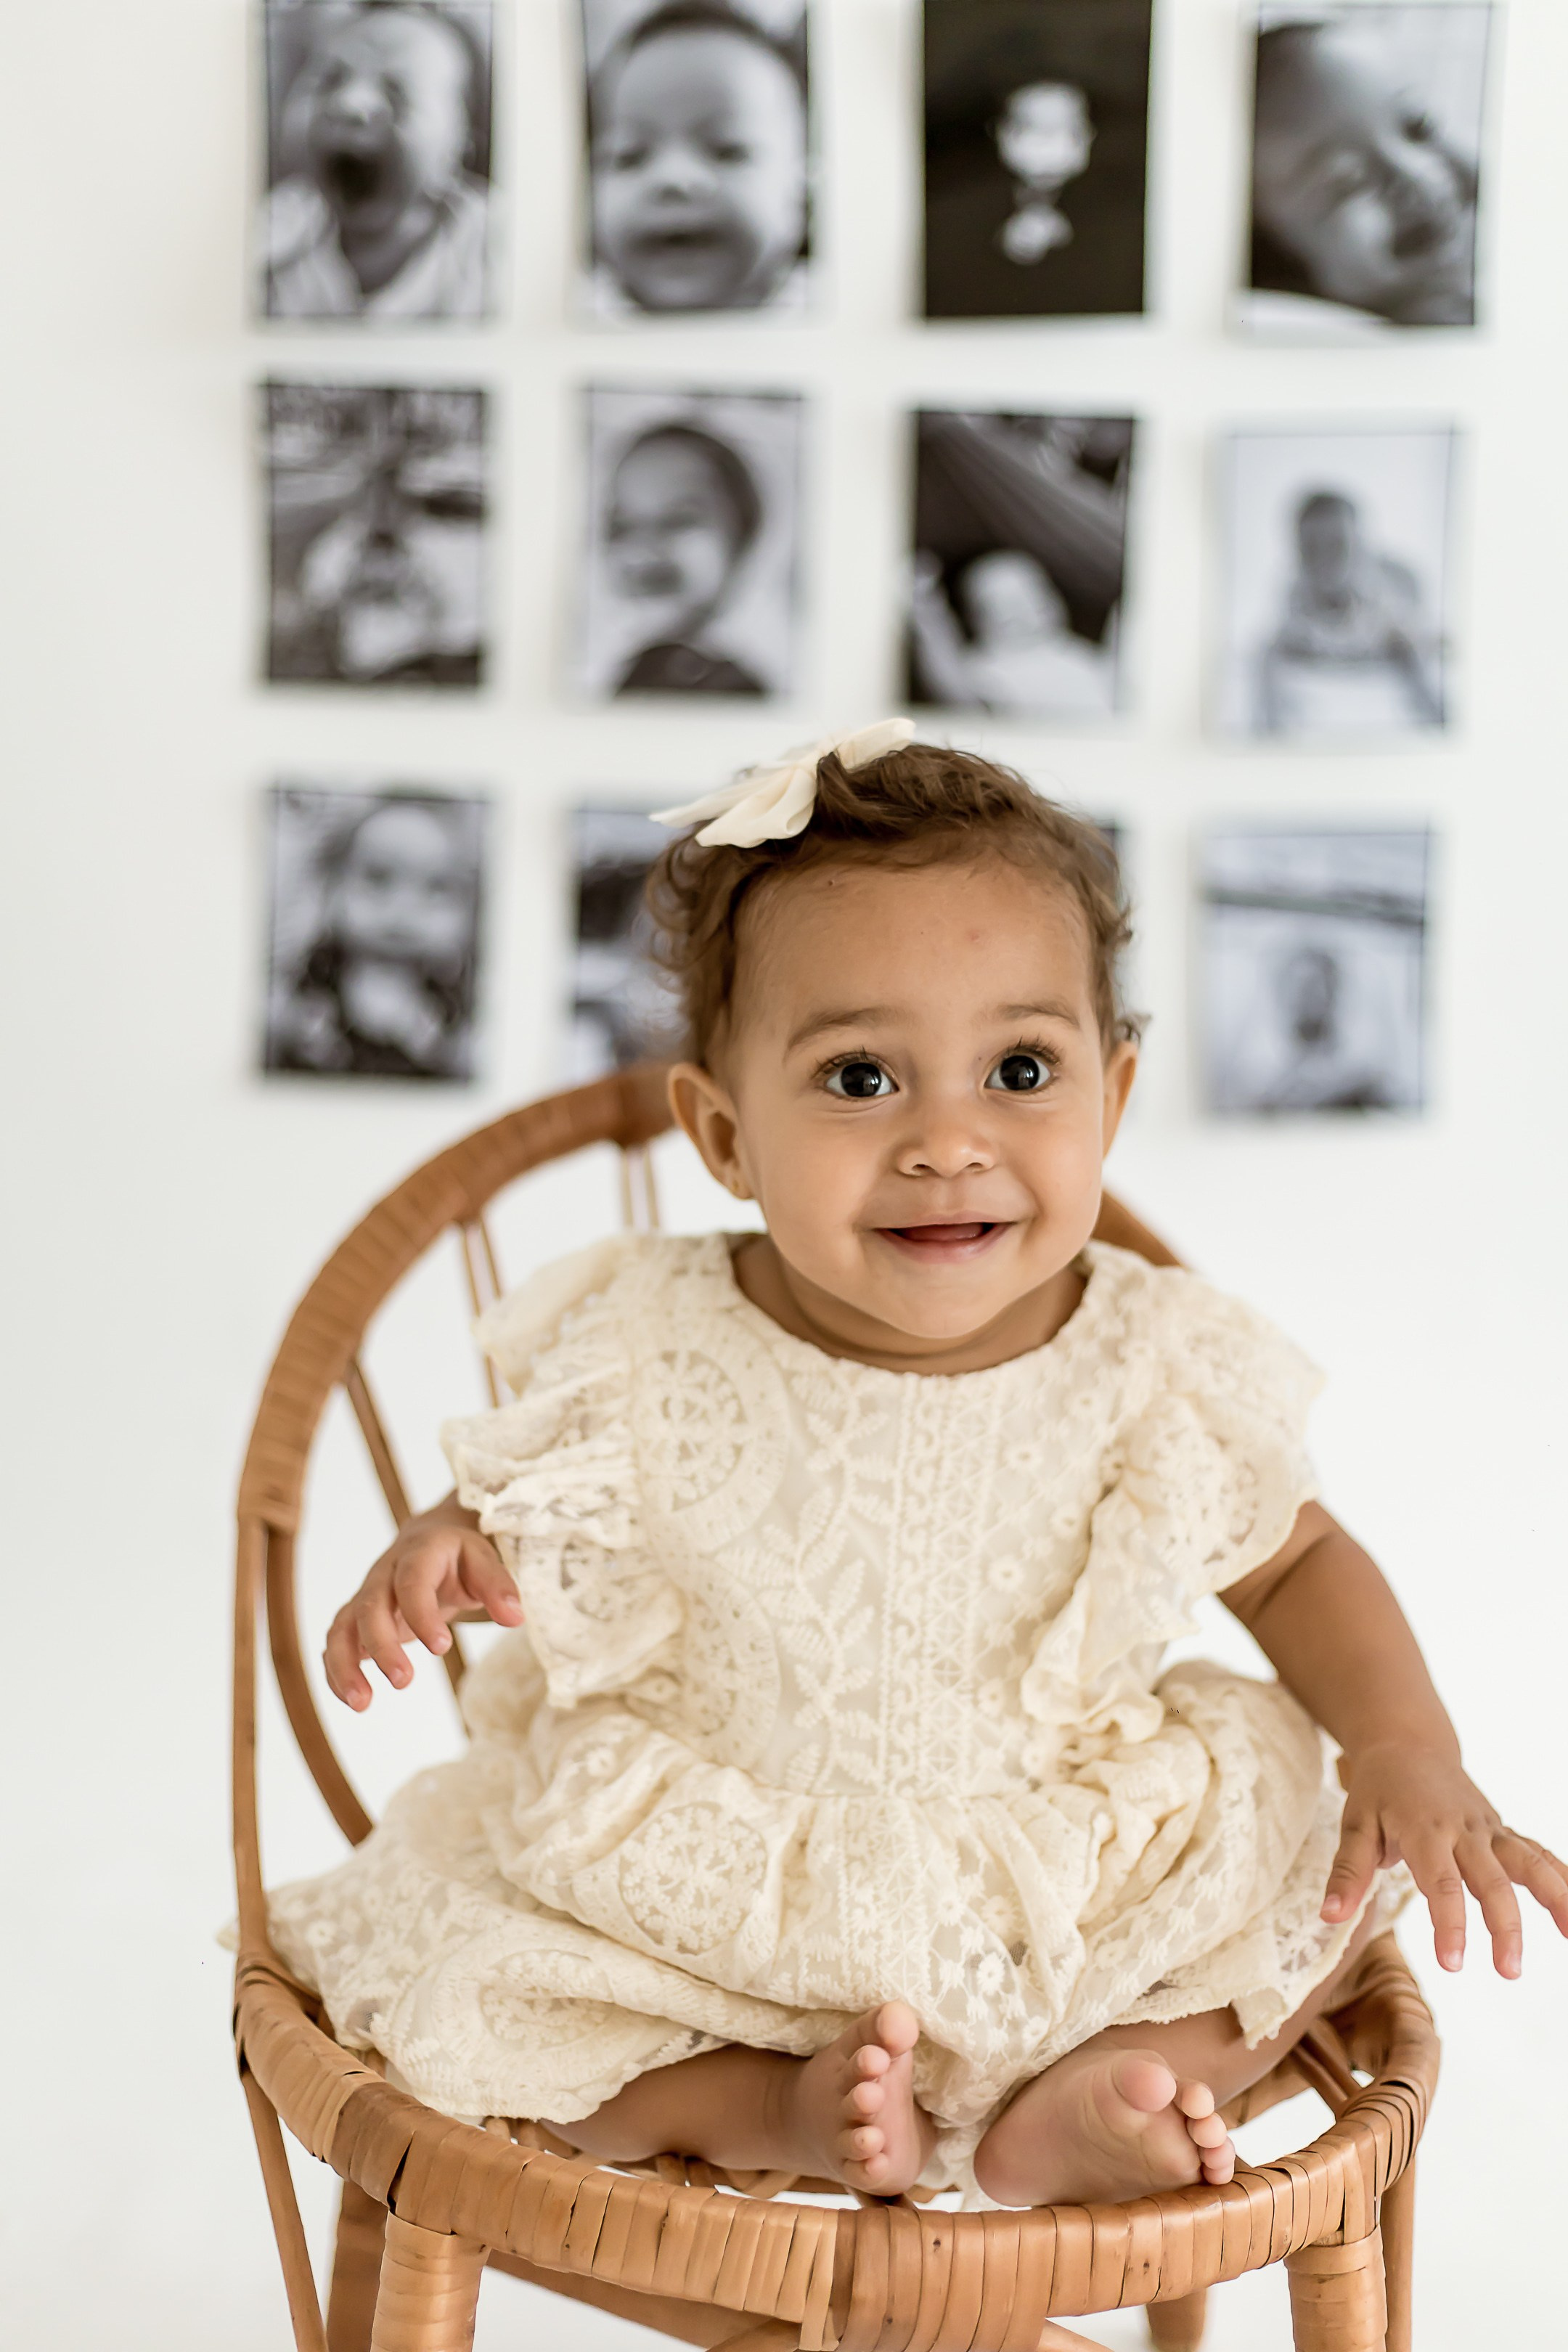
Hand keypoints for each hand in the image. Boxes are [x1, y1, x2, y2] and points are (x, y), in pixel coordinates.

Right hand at [323, 1496, 521, 1710]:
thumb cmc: (459, 1557)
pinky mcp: (356, 1619)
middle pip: (370, 1608)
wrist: (429, 1540)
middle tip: (404, 1682)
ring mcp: (365, 1597)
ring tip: (361, 1704)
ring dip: (346, 1665)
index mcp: (418, 1554)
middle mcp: (383, 1574)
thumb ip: (499, 1587)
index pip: (411, 1582)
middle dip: (382, 1646)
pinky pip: (337, 1644)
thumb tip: (515, 1617)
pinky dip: (337, 1671)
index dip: (421, 1614)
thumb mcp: (484, 1561)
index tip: (441, 1647)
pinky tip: (352, 1700)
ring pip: (342, 1628)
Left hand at [1322, 1740, 1567, 1977]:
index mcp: (1424, 1830)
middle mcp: (1463, 1829)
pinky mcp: (1501, 1831)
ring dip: (1552, 1896)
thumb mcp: (1354, 1824)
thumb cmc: (1378, 1789)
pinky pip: (1537, 1852)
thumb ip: (1347, 1873)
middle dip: (1504, 1926)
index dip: (1450, 1923)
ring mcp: (1488, 1828)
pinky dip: (1561, 1877)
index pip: (1441, 1883)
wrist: (1407, 1744)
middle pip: (1491, 1880)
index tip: (1453, 1962)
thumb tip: (1331, 1918)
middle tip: (1508, 1971)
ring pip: (1528, 1861)